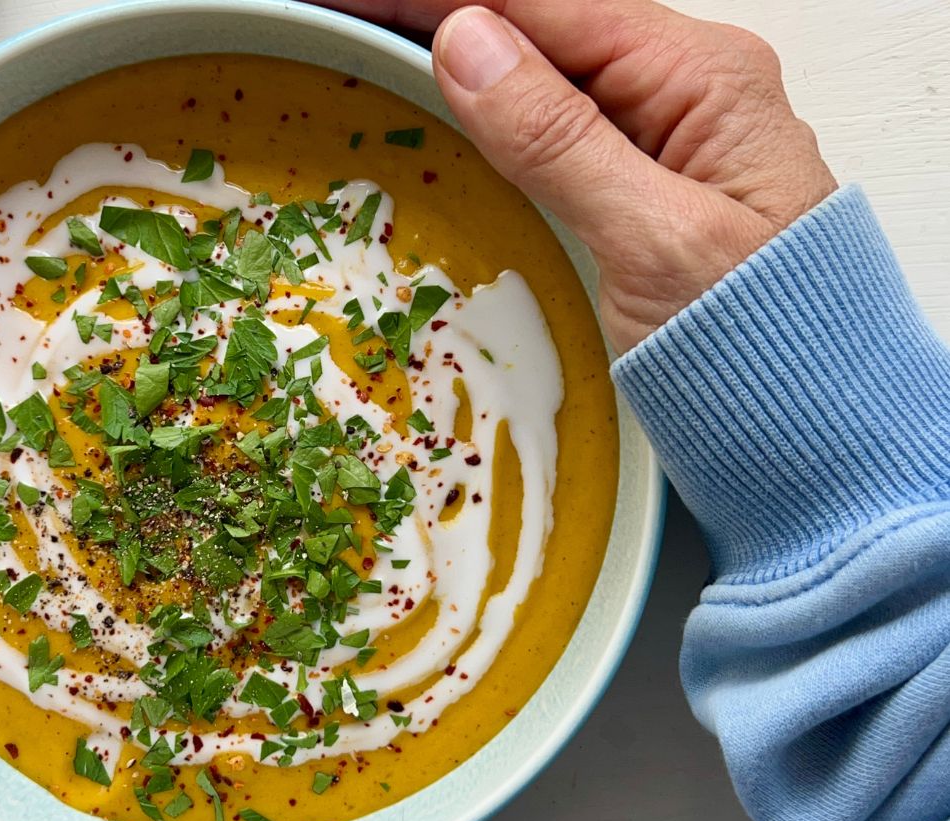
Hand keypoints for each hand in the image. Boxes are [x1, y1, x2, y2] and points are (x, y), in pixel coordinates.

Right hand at [319, 0, 837, 352]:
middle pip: (538, 26)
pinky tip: (441, 104)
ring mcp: (663, 140)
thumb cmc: (766, 349)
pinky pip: (550, 126)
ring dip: (455, 57)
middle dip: (438, 18)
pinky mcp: (640, 188)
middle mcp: (685, 92)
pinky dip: (486, 111)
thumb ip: (558, 138)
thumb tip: (466, 40)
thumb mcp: (654, 239)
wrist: (815, 443)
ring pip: (538, 73)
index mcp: (701, 79)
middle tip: (340, 16)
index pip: (545, 4)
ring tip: (369, 43)